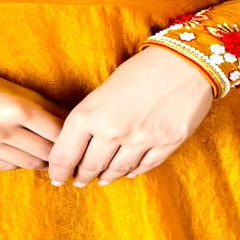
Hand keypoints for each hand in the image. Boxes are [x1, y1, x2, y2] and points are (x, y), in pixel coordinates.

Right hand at [0, 63, 71, 170]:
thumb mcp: (12, 88)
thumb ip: (42, 105)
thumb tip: (69, 119)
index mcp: (16, 107)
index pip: (56, 132)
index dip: (70, 138)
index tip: (77, 139)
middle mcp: (1, 129)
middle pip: (45, 152)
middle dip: (59, 153)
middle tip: (68, 152)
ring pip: (27, 163)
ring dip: (41, 160)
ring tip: (47, 154)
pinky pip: (6, 167)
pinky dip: (18, 162)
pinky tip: (21, 153)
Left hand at [47, 45, 213, 186]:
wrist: (182, 61)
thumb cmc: (140, 68)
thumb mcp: (104, 89)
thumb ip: (91, 117)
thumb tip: (82, 142)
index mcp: (90, 114)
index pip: (64, 154)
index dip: (57, 170)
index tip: (56, 177)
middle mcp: (112, 131)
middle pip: (90, 166)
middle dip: (82, 175)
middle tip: (78, 179)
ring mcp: (140, 141)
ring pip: (116, 171)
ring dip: (105, 177)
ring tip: (100, 178)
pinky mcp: (165, 145)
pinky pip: (143, 167)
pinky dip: (132, 171)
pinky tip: (126, 171)